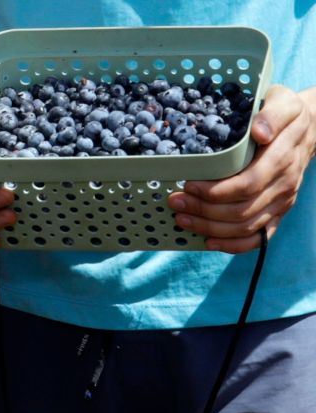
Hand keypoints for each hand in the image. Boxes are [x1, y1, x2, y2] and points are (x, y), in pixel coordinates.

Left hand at [169, 85, 315, 252]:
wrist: (310, 128)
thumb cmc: (287, 114)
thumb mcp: (283, 102)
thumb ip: (272, 114)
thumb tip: (259, 131)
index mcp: (283, 158)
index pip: (247, 184)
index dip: (216, 191)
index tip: (188, 185)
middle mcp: (285, 184)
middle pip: (241, 209)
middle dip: (204, 210)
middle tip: (175, 202)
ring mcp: (283, 201)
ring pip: (245, 226)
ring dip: (210, 228)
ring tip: (182, 219)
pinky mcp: (279, 212)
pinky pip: (258, 238)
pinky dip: (232, 245)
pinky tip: (208, 242)